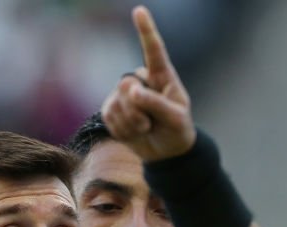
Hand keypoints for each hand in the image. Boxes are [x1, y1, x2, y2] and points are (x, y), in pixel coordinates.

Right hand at [101, 6, 195, 160]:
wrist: (166, 153)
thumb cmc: (177, 130)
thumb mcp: (176, 119)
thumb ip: (156, 103)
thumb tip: (132, 92)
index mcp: (162, 76)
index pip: (154, 51)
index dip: (146, 31)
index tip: (139, 11)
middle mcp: (140, 80)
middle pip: (128, 87)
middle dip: (138, 111)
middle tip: (151, 124)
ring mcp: (124, 95)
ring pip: (117, 105)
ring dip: (132, 124)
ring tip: (145, 129)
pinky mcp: (112, 109)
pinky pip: (109, 117)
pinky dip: (123, 131)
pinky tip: (133, 134)